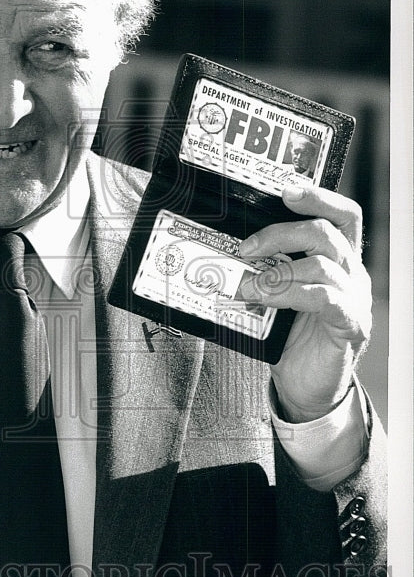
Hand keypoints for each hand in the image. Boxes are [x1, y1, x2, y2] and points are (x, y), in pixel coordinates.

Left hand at [238, 183, 371, 422]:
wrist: (305, 387)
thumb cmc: (289, 337)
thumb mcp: (276, 295)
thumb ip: (266, 270)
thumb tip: (222, 251)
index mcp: (338, 259)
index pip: (341, 215)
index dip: (318, 197)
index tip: (285, 189)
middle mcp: (352, 273)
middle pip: (325, 233)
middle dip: (280, 233)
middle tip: (245, 248)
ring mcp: (354, 298)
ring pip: (321, 265)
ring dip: (276, 272)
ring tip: (245, 286)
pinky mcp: (350, 325)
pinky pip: (324, 299)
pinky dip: (289, 294)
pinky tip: (265, 300)